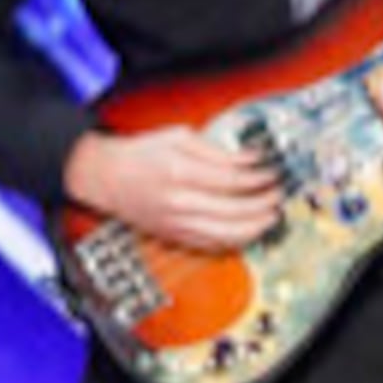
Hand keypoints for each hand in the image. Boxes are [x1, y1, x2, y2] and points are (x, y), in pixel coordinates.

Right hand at [64, 126, 282, 250]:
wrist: (104, 178)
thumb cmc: (140, 154)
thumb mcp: (178, 138)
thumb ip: (217, 150)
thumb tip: (251, 159)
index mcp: (180, 173)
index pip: (233, 180)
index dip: (259, 177)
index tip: (271, 171)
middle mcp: (179, 202)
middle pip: (236, 210)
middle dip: (264, 202)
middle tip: (278, 193)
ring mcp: (177, 224)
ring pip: (228, 234)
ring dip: (257, 226)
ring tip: (272, 215)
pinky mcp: (174, 236)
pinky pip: (213, 245)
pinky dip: (236, 240)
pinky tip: (249, 231)